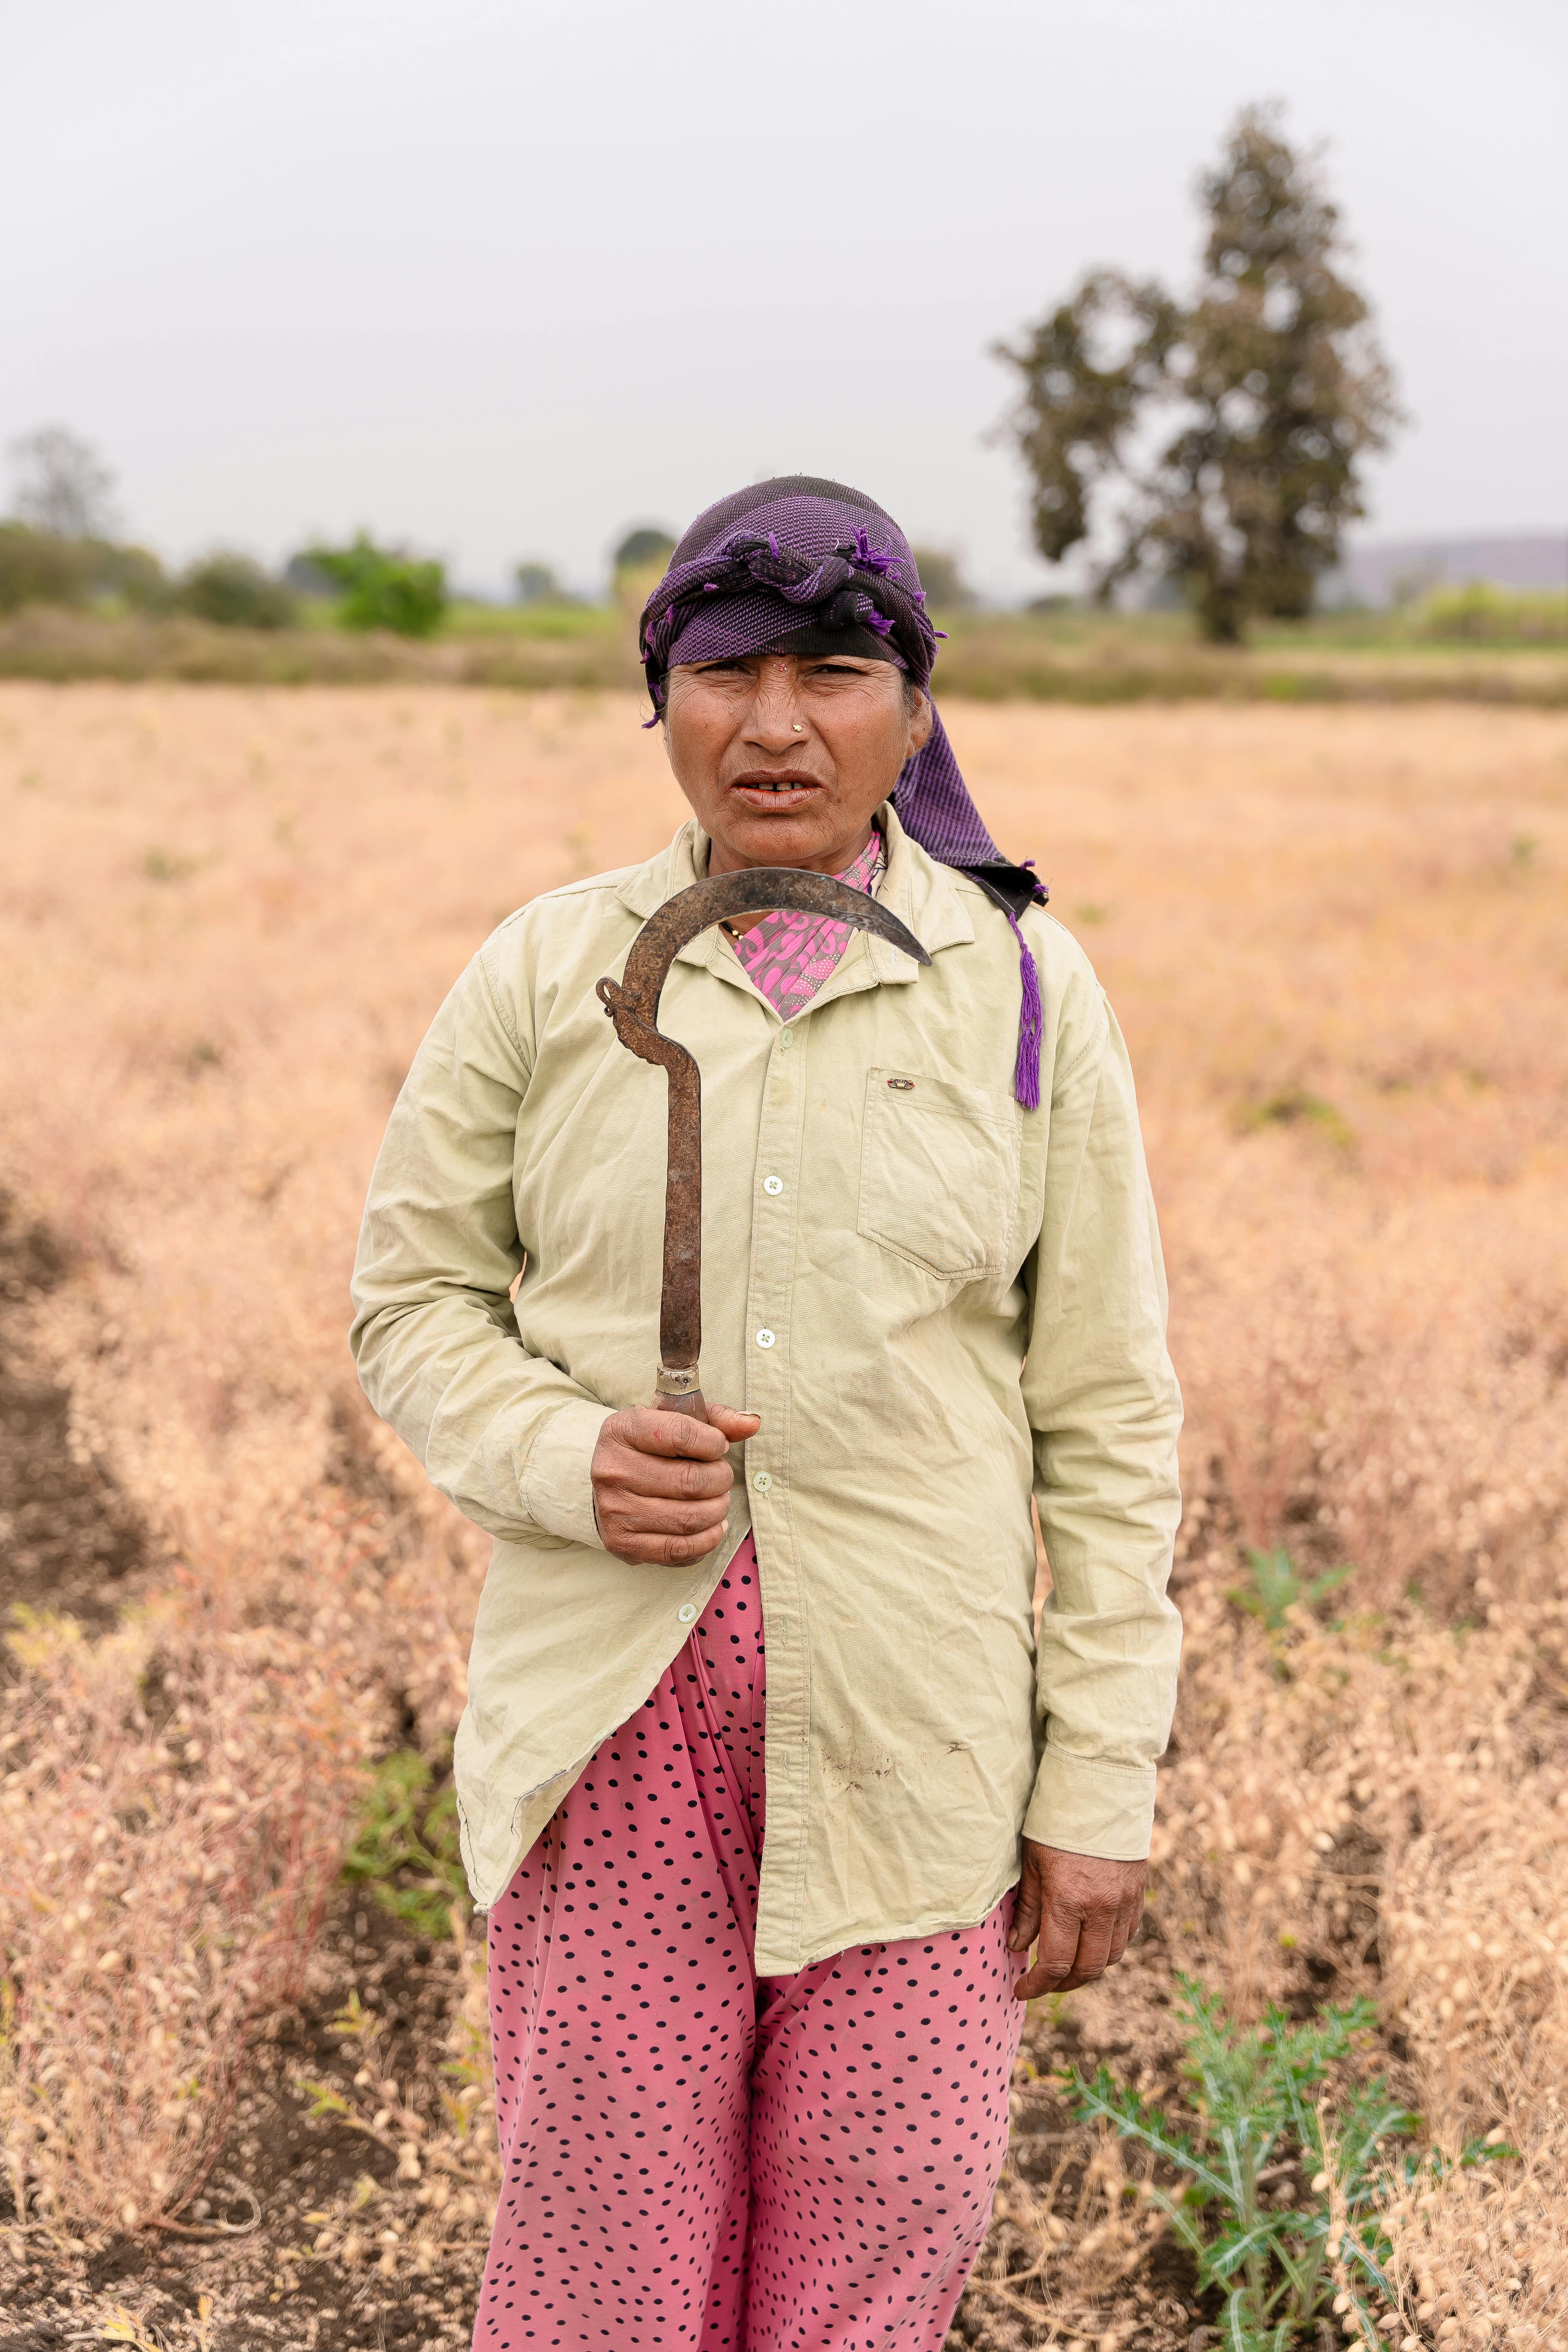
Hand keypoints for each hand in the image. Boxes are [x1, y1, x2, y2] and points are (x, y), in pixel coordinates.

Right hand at [591, 1404, 760, 1566]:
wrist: (610, 1483)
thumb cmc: (651, 1448)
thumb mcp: (676, 1421)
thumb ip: (715, 1419)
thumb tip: (752, 1423)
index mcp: (621, 1430)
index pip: (681, 1434)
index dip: (713, 1442)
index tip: (719, 1447)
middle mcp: (611, 1470)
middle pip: (690, 1481)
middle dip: (721, 1479)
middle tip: (722, 1477)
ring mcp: (614, 1510)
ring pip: (689, 1518)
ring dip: (718, 1510)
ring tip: (719, 1500)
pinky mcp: (622, 1543)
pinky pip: (679, 1549)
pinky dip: (707, 1539)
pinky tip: (713, 1525)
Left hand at [1007, 1839, 1146, 1999]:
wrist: (1100, 1792)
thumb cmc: (1057, 1824)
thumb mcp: (1032, 1863)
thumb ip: (1027, 1909)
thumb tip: (1018, 1946)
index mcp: (1069, 1900)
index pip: (1056, 1962)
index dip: (1038, 1985)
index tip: (1022, 1990)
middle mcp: (1101, 1908)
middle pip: (1087, 1969)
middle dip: (1063, 1984)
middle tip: (1043, 1983)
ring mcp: (1124, 1903)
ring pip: (1110, 1957)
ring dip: (1088, 1969)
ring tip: (1066, 1967)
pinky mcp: (1138, 1895)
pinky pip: (1127, 1936)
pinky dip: (1109, 1948)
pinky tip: (1091, 1943)